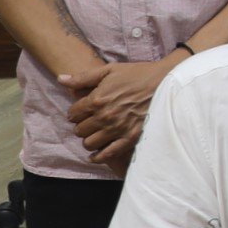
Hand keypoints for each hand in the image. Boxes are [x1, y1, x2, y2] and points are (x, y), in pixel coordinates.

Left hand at [61, 56, 181, 164]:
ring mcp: (117, 129)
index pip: (73, 114)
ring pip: (89, 143)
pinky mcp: (130, 137)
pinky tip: (96, 155)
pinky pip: (107, 154)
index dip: (75, 112)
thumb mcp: (109, 70)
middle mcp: (105, 116)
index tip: (81, 111)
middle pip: (79, 130)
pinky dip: (98, 157)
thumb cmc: (138, 74)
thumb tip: (61, 79)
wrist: (166, 82)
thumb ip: (83, 77)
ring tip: (96, 134)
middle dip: (82, 125)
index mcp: (97, 99)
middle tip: (90, 122)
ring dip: (89, 139)